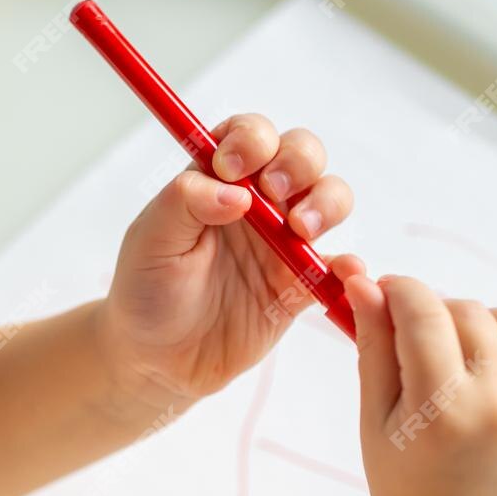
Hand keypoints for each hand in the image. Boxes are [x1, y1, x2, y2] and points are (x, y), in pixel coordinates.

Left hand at [97, 115, 357, 411]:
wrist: (158, 359)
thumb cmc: (147, 291)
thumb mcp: (151, 240)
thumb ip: (185, 201)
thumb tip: (234, 188)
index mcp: (218, 180)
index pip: (250, 136)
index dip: (251, 140)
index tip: (232, 168)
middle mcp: (258, 203)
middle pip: (301, 156)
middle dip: (298, 162)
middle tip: (275, 192)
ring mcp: (284, 242)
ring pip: (329, 198)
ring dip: (326, 203)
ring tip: (302, 230)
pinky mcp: (300, 285)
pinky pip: (337, 267)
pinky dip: (350, 264)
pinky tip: (343, 270)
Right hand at [347, 274, 496, 495]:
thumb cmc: (402, 482)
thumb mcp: (374, 417)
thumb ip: (372, 345)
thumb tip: (361, 281)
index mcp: (443, 411)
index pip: (423, 313)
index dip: (398, 290)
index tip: (381, 291)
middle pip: (463, 310)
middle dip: (430, 311)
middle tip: (406, 336)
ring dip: (469, 323)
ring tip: (444, 358)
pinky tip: (475, 376)